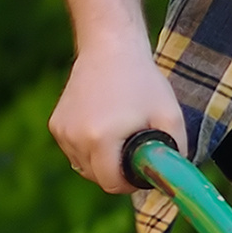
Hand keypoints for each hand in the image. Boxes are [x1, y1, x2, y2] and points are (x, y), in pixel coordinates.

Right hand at [49, 38, 184, 193]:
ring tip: (121, 133)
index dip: (131, 184)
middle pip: (97, 178)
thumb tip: (173, 178)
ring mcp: (62, 131)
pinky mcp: (55, 124)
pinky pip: (75, 151)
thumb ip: (176, 151)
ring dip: (103, 160)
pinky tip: (105, 126)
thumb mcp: (170, 116)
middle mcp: (75, 138)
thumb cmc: (143, 81)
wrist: (110, 48)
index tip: (143, 171)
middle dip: (118, 173)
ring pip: (84, 166)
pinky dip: (90, 148)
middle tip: (136, 150)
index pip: (112, 184)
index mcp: (101, 138)